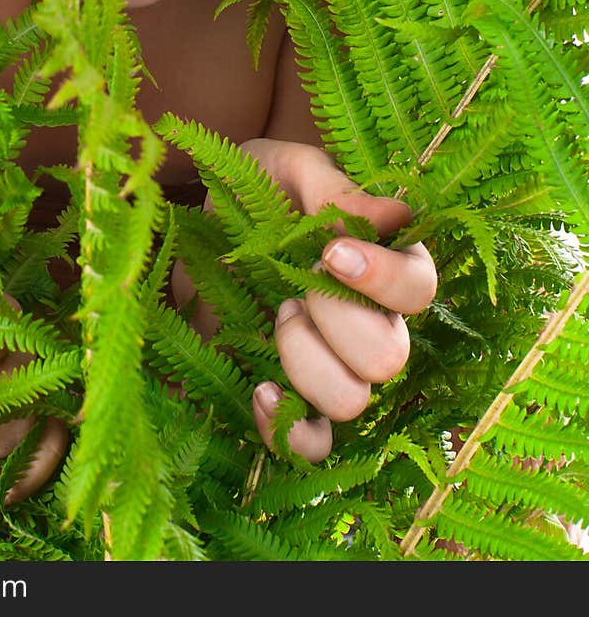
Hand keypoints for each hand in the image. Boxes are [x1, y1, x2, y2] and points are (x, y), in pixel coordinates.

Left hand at [173, 137, 436, 462]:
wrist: (199, 224)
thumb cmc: (255, 189)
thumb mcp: (287, 171)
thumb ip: (334, 190)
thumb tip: (395, 215)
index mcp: (383, 265)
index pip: (419, 288)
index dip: (384, 278)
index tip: (329, 254)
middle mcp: (371, 324)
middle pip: (388, 356)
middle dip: (334, 318)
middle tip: (293, 284)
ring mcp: (333, 367)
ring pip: (351, 402)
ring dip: (307, 361)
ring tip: (277, 315)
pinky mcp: (291, 398)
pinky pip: (311, 446)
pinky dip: (287, 429)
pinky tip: (261, 390)